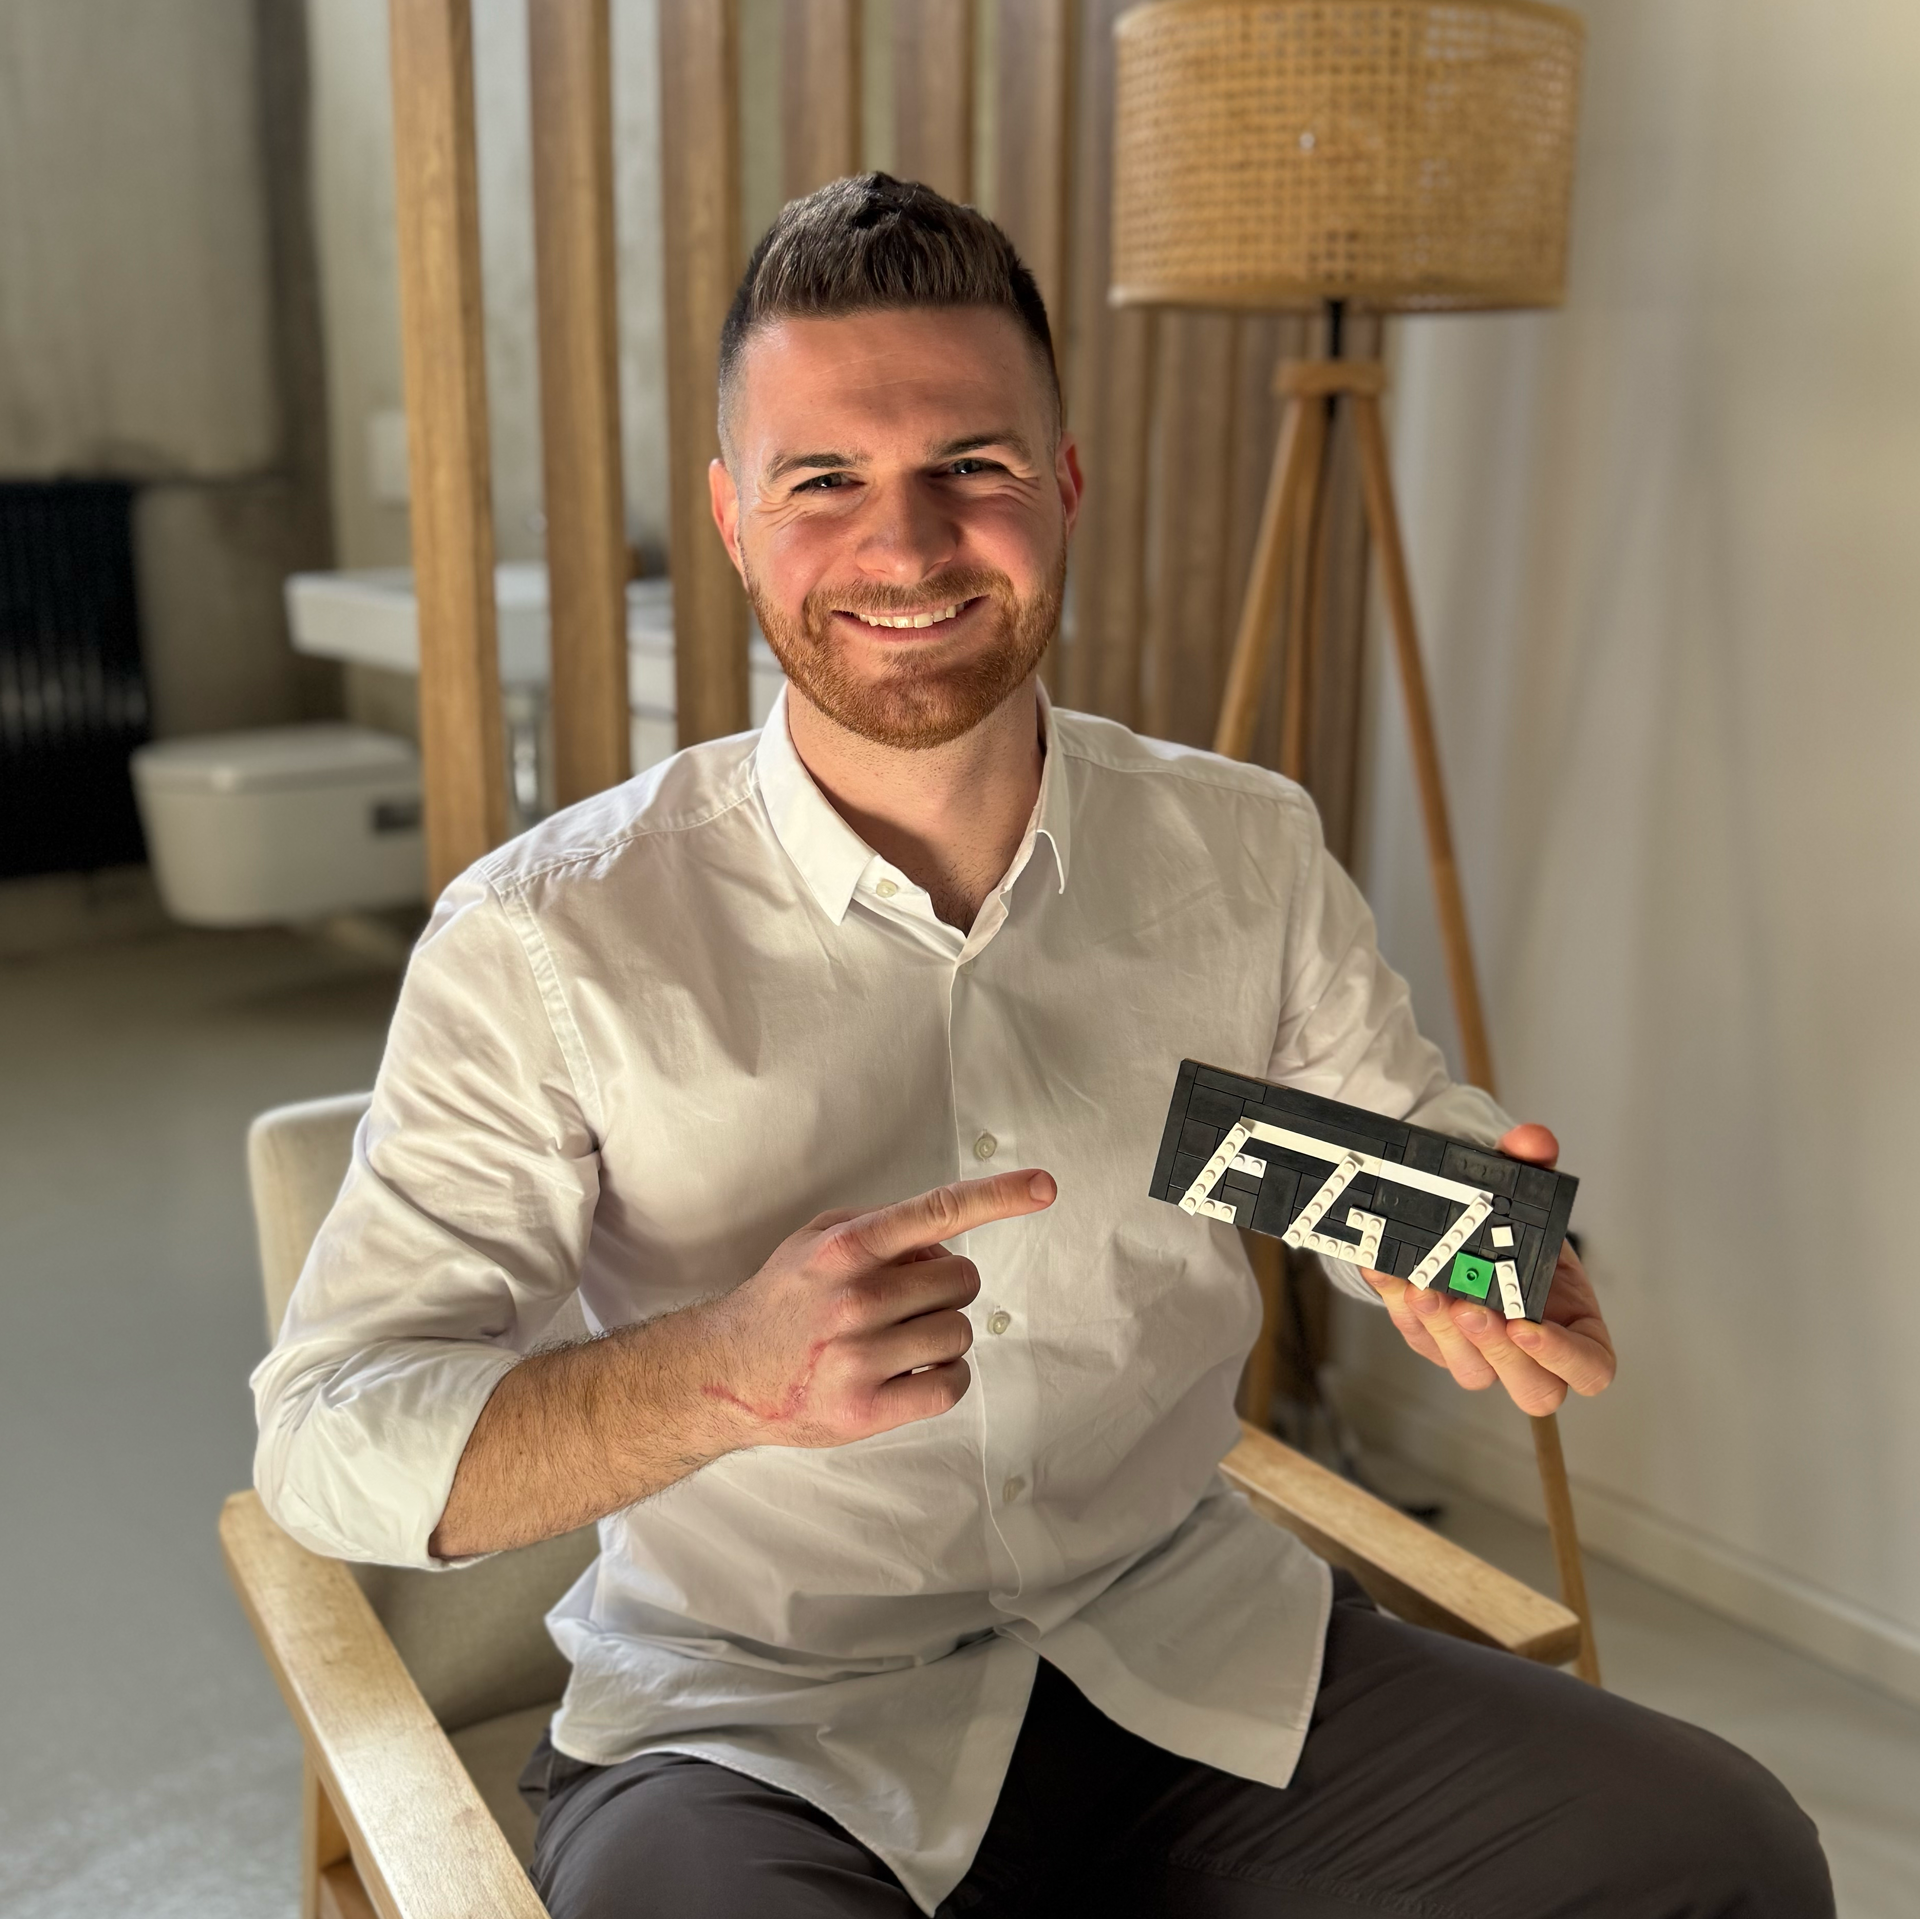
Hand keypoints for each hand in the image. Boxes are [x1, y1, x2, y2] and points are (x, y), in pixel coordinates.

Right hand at [693, 1168, 1056, 1448]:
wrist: (725, 1373)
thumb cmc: (784, 1300)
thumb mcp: (818, 1239)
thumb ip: (881, 1229)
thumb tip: (943, 1244)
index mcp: (847, 1247)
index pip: (936, 1211)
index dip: (997, 1196)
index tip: (1044, 1186)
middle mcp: (856, 1298)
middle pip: (961, 1281)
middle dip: (946, 1287)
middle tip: (906, 1301)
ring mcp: (861, 1357)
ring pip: (959, 1333)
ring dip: (942, 1333)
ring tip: (899, 1339)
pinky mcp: (866, 1410)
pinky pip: (950, 1385)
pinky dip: (945, 1377)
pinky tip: (913, 1371)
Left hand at [1360, 1124, 1614, 1415]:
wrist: (1461, 1215)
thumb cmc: (1511, 1218)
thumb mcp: (1523, 1183)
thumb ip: (1532, 1163)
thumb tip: (1533, 1139)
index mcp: (1575, 1323)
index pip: (1589, 1367)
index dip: (1563, 1357)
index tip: (1528, 1326)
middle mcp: (1529, 1349)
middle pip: (1530, 1388)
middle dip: (1496, 1351)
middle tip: (1470, 1309)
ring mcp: (1479, 1350)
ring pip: (1468, 1369)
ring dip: (1443, 1332)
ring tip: (1424, 1288)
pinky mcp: (1431, 1339)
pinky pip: (1414, 1332)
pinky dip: (1396, 1300)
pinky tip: (1384, 1267)